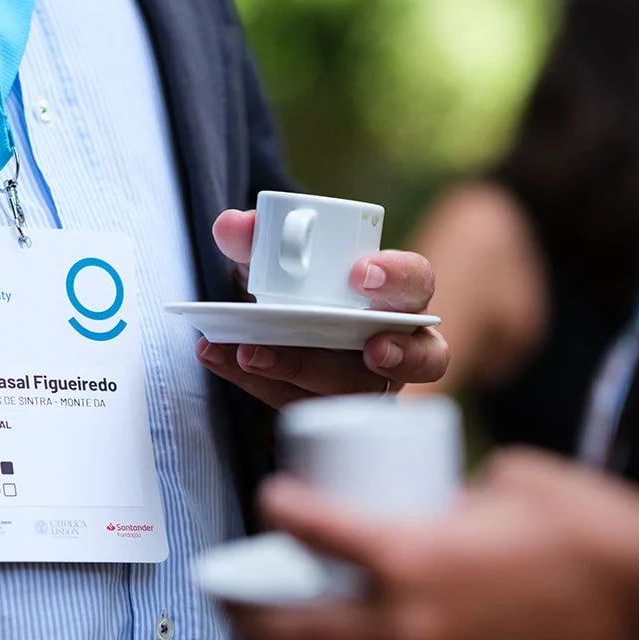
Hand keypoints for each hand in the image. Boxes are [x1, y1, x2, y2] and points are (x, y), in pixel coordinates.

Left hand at [196, 209, 449, 408]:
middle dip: (388, 353)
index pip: (417, 283)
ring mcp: (368, 386)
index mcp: (397, 296)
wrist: (278, 332)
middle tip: (363, 348)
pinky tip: (220, 358)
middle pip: (414, 355)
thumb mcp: (278, 260)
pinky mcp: (327, 412)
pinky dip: (254, 382)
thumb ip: (258, 242)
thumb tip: (232, 227)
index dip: (397, 280)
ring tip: (251, 353)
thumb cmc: (299, 292)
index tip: (360, 275)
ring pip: (357, 391)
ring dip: (302, 369)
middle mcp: (397, 344)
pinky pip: (301, 404)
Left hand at [226, 449, 638, 639]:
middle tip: (229, 597)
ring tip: (336, 604)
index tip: (273, 500)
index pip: (314, 534)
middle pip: (298, 629)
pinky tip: (421, 618)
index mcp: (409, 557)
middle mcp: (408, 622)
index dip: (281, 512)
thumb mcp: (507, 481)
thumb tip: (435, 510)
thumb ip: (452, 500)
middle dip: (251, 615)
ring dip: (343, 632)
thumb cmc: (591, 528)